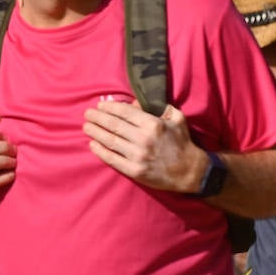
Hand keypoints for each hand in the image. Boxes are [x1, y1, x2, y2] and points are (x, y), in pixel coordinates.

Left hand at [83, 99, 205, 192]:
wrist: (189, 171)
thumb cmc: (182, 142)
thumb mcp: (176, 118)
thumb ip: (159, 107)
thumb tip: (135, 103)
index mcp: (153, 124)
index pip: (125, 112)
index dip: (109, 108)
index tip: (99, 105)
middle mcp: (143, 139)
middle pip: (113, 125)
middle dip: (97, 118)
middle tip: (87, 114)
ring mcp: (138, 156)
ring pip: (110, 141)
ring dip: (95, 133)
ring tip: (86, 127)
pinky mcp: (134, 171)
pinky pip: (112, 159)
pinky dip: (100, 151)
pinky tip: (92, 144)